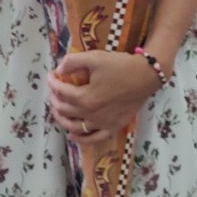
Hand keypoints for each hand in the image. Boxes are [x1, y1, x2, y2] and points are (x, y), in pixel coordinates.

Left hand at [47, 50, 161, 142]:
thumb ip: (73, 62)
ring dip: (62, 119)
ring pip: (74, 127)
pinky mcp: (113, 126)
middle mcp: (91, 114)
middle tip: (52, 90)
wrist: (146, 76)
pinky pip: (94, 138)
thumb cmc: (120, 66)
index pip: (61, 92)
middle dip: (54, 99)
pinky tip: (72, 135)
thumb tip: (58, 69)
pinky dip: (81, 139)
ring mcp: (102, 123)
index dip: (53, 83)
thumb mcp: (95, 57)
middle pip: (65, 109)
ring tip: (56, 110)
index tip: (51, 75)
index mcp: (85, 98)